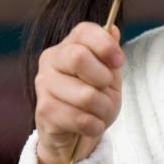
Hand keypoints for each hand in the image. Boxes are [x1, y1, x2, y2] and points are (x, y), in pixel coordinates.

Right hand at [33, 22, 124, 163]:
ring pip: (85, 95)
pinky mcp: (44, 113)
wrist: (76, 134)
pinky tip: (91, 125)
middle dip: (103, 78)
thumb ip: (109, 52)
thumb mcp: (108, 73)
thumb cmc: (94, 97)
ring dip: (103, 108)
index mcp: (67, 46)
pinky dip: (95, 126)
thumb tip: (112, 29)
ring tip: (100, 112)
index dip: (105, 45)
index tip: (119, 62)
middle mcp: (50, 61)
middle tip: (105, 89)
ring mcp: (44, 87)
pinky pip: (81, 119)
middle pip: (78, 58)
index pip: (84, 31)